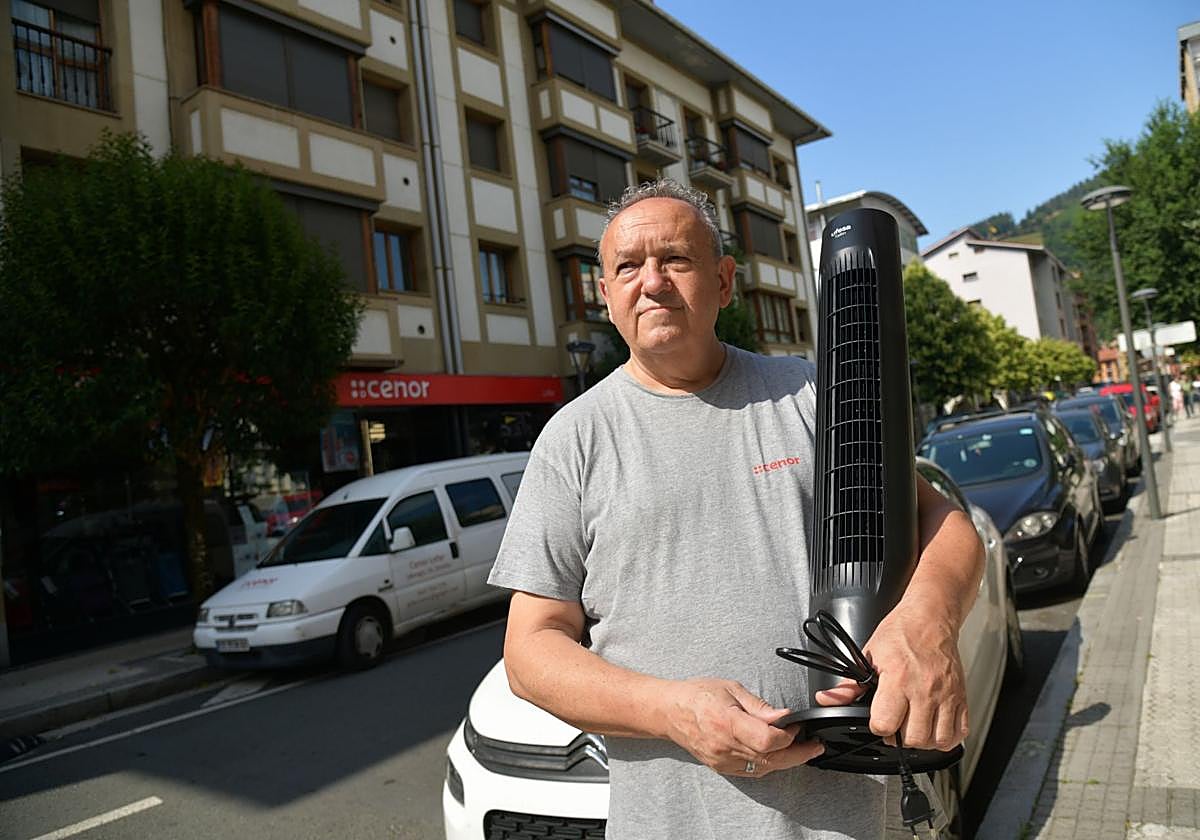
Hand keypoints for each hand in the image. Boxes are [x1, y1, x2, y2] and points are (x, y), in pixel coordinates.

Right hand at [662, 678, 824, 776]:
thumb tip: (784, 717)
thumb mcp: (731, 689)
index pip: (767, 740)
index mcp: (727, 722)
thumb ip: (760, 707)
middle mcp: (725, 745)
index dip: (789, 735)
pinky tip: (779, 754)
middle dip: (798, 753)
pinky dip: (770, 763)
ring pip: (765, 767)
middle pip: (770, 758)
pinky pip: (754, 771)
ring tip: (803, 749)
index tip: (798, 725)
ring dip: (787, 760)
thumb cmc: (698, 695)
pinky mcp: (722, 767)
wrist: (670, 712)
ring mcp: (723, 760)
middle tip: (815, 745)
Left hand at [813, 601, 967, 750]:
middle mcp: (924, 690)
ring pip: (938, 740)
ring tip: (915, 728)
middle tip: (896, 725)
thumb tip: (828, 700)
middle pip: (913, 738)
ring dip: (924, 741)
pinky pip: (960, 732)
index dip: (878, 728)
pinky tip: (935, 728)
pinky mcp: (961, 697)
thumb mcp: (869, 655)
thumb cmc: (901, 633)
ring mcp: (946, 695)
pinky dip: (948, 738)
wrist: (930, 618)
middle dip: (900, 738)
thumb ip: (849, 684)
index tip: (878, 721)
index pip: (885, 724)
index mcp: (897, 679)